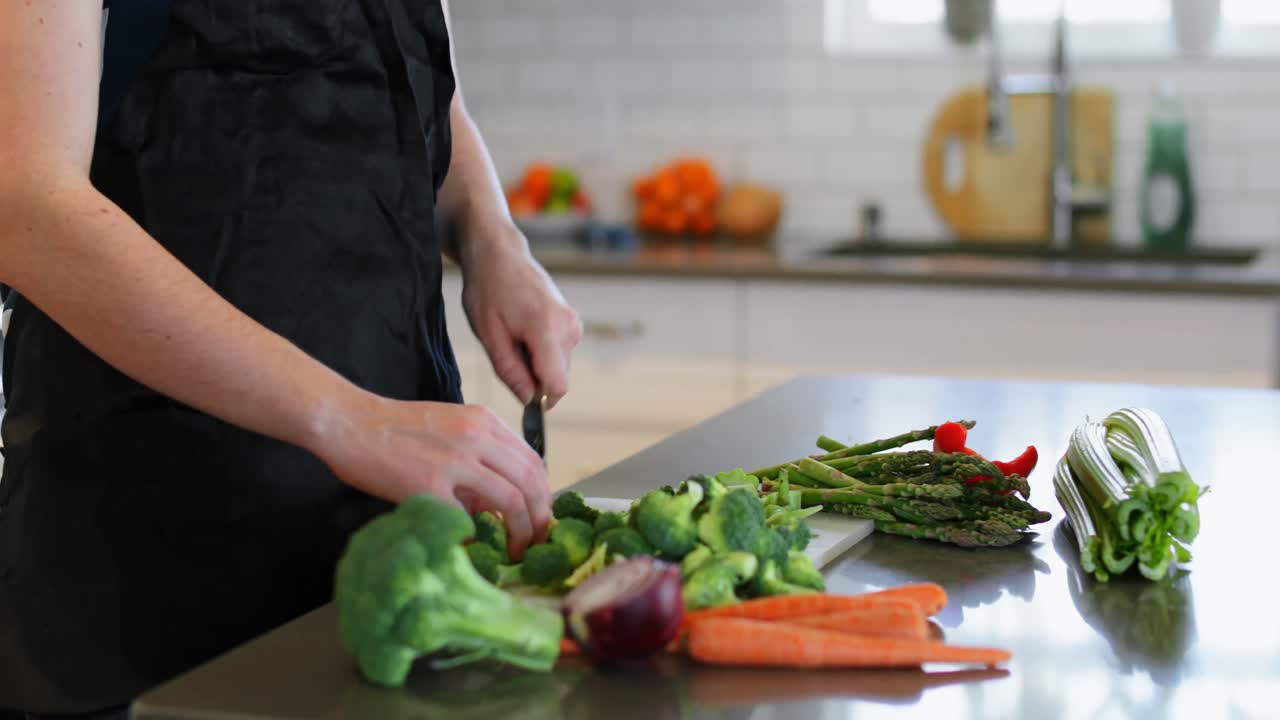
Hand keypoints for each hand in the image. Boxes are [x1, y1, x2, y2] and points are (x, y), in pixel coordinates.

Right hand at [313, 391, 550, 558]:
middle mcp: (477, 437)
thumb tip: (498, 499)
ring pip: (511, 500)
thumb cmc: (395, 428)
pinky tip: (474, 547)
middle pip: (531, 482)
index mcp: (484, 422)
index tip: (541, 518)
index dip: (544, 495)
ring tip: (516, 550)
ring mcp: (454, 461)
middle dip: (541, 518)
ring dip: (522, 532)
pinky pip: (467, 518)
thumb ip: (480, 454)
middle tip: (537, 542)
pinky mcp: (429, 485)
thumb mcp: (451, 426)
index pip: (533, 461)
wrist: (351, 423)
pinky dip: (476, 537)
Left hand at [460, 223, 581, 406]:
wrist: (501, 255)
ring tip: (514, 336)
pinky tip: (524, 330)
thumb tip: (529, 400)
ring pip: (558, 367)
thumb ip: (511, 371)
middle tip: (507, 351)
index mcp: (547, 329)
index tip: (518, 390)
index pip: (557, 386)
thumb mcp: (489, 335)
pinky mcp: (574, 323)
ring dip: (536, 364)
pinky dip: (541, 352)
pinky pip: (560, 353)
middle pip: (558, 378)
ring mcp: (574, 324)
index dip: (539, 398)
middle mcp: (569, 327)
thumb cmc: (489, 290)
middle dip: (534, 378)